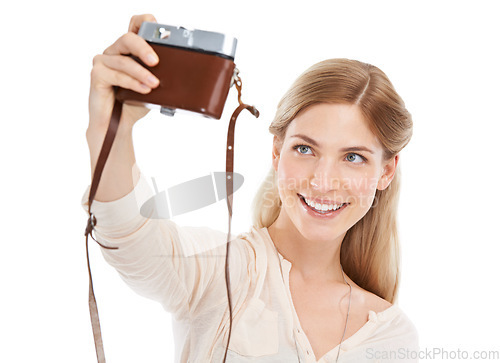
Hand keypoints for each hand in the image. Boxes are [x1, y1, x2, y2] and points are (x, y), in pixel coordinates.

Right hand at [88, 14, 159, 133]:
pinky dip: (132, 82)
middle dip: (144, 48)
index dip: (146, 22)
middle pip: (128, 38)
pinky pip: (116, 75)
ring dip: (141, 73)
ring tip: (154, 84)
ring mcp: (103, 62)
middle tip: (156, 62)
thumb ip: (161, 75)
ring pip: (123, 61)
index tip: (160, 33)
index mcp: (129, 50)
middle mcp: (115, 52)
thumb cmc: (134, 104)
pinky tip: (143, 89)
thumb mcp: (152, 87)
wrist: (119, 125)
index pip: (135, 25)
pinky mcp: (97, 75)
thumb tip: (182, 72)